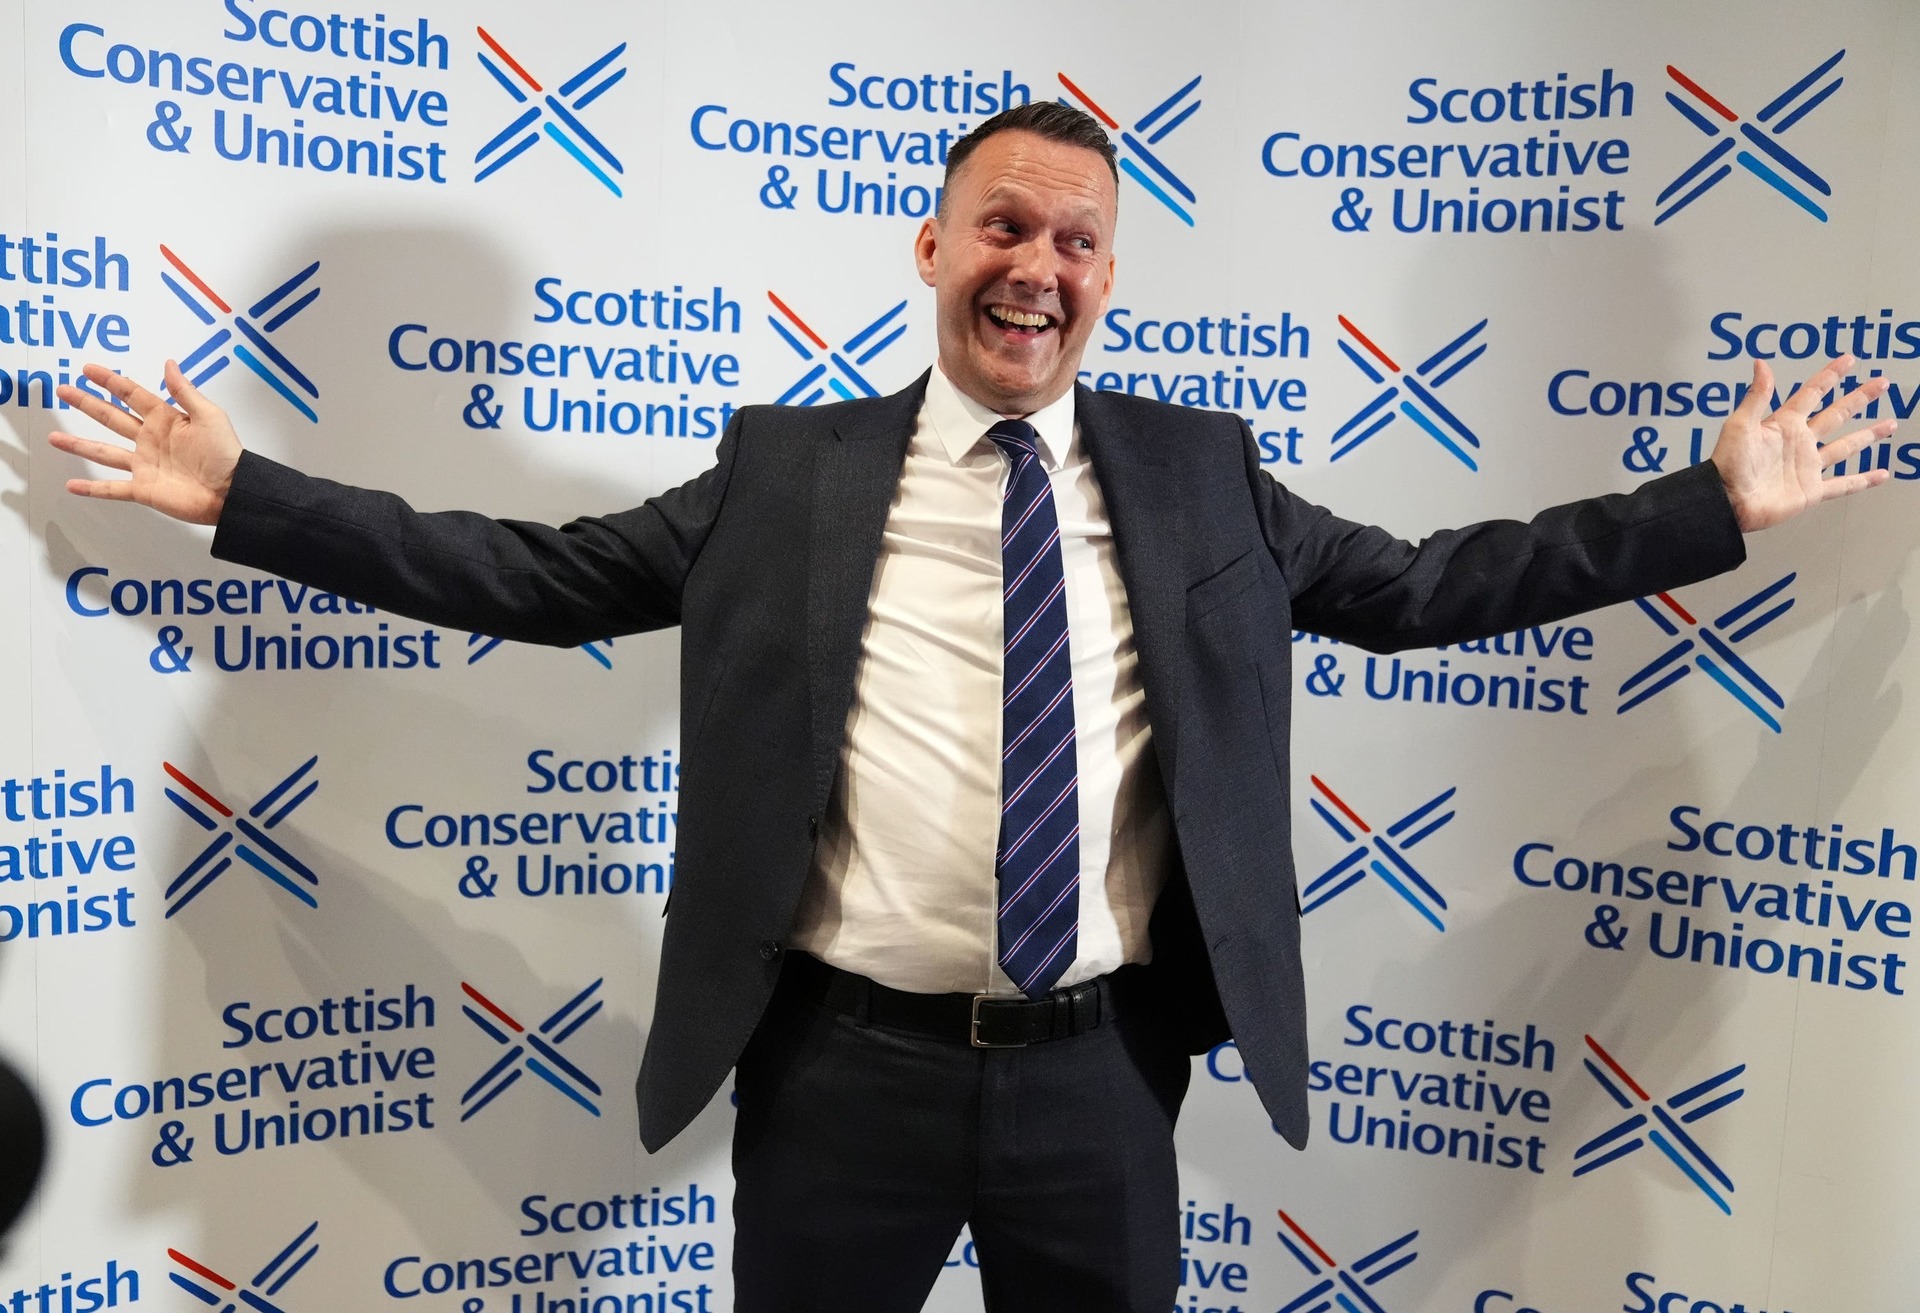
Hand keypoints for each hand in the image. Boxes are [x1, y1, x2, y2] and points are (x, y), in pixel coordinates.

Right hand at [48, 361, 242, 525]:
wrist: (233, 492)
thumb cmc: (225, 453)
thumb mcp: (209, 416)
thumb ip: (185, 391)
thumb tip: (168, 363)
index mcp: (165, 420)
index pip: (131, 395)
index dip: (110, 381)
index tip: (87, 369)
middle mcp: (150, 440)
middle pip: (111, 418)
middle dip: (87, 404)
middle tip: (62, 390)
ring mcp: (144, 465)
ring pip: (104, 453)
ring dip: (79, 445)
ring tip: (53, 438)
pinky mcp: (144, 489)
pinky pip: (113, 488)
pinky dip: (92, 488)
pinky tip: (72, 485)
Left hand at [1710, 355, 1892, 532]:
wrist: (1726, 501)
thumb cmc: (1727, 464)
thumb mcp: (1740, 425)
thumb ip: (1756, 396)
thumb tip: (1760, 363)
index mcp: (1784, 424)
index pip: (1812, 393)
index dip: (1830, 376)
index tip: (1849, 360)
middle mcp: (1800, 442)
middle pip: (1837, 414)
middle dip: (1859, 399)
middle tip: (1881, 384)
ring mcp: (1808, 466)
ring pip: (1845, 446)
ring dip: (1868, 435)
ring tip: (1889, 424)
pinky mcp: (1811, 490)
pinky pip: (1843, 485)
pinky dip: (1863, 480)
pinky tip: (1881, 474)